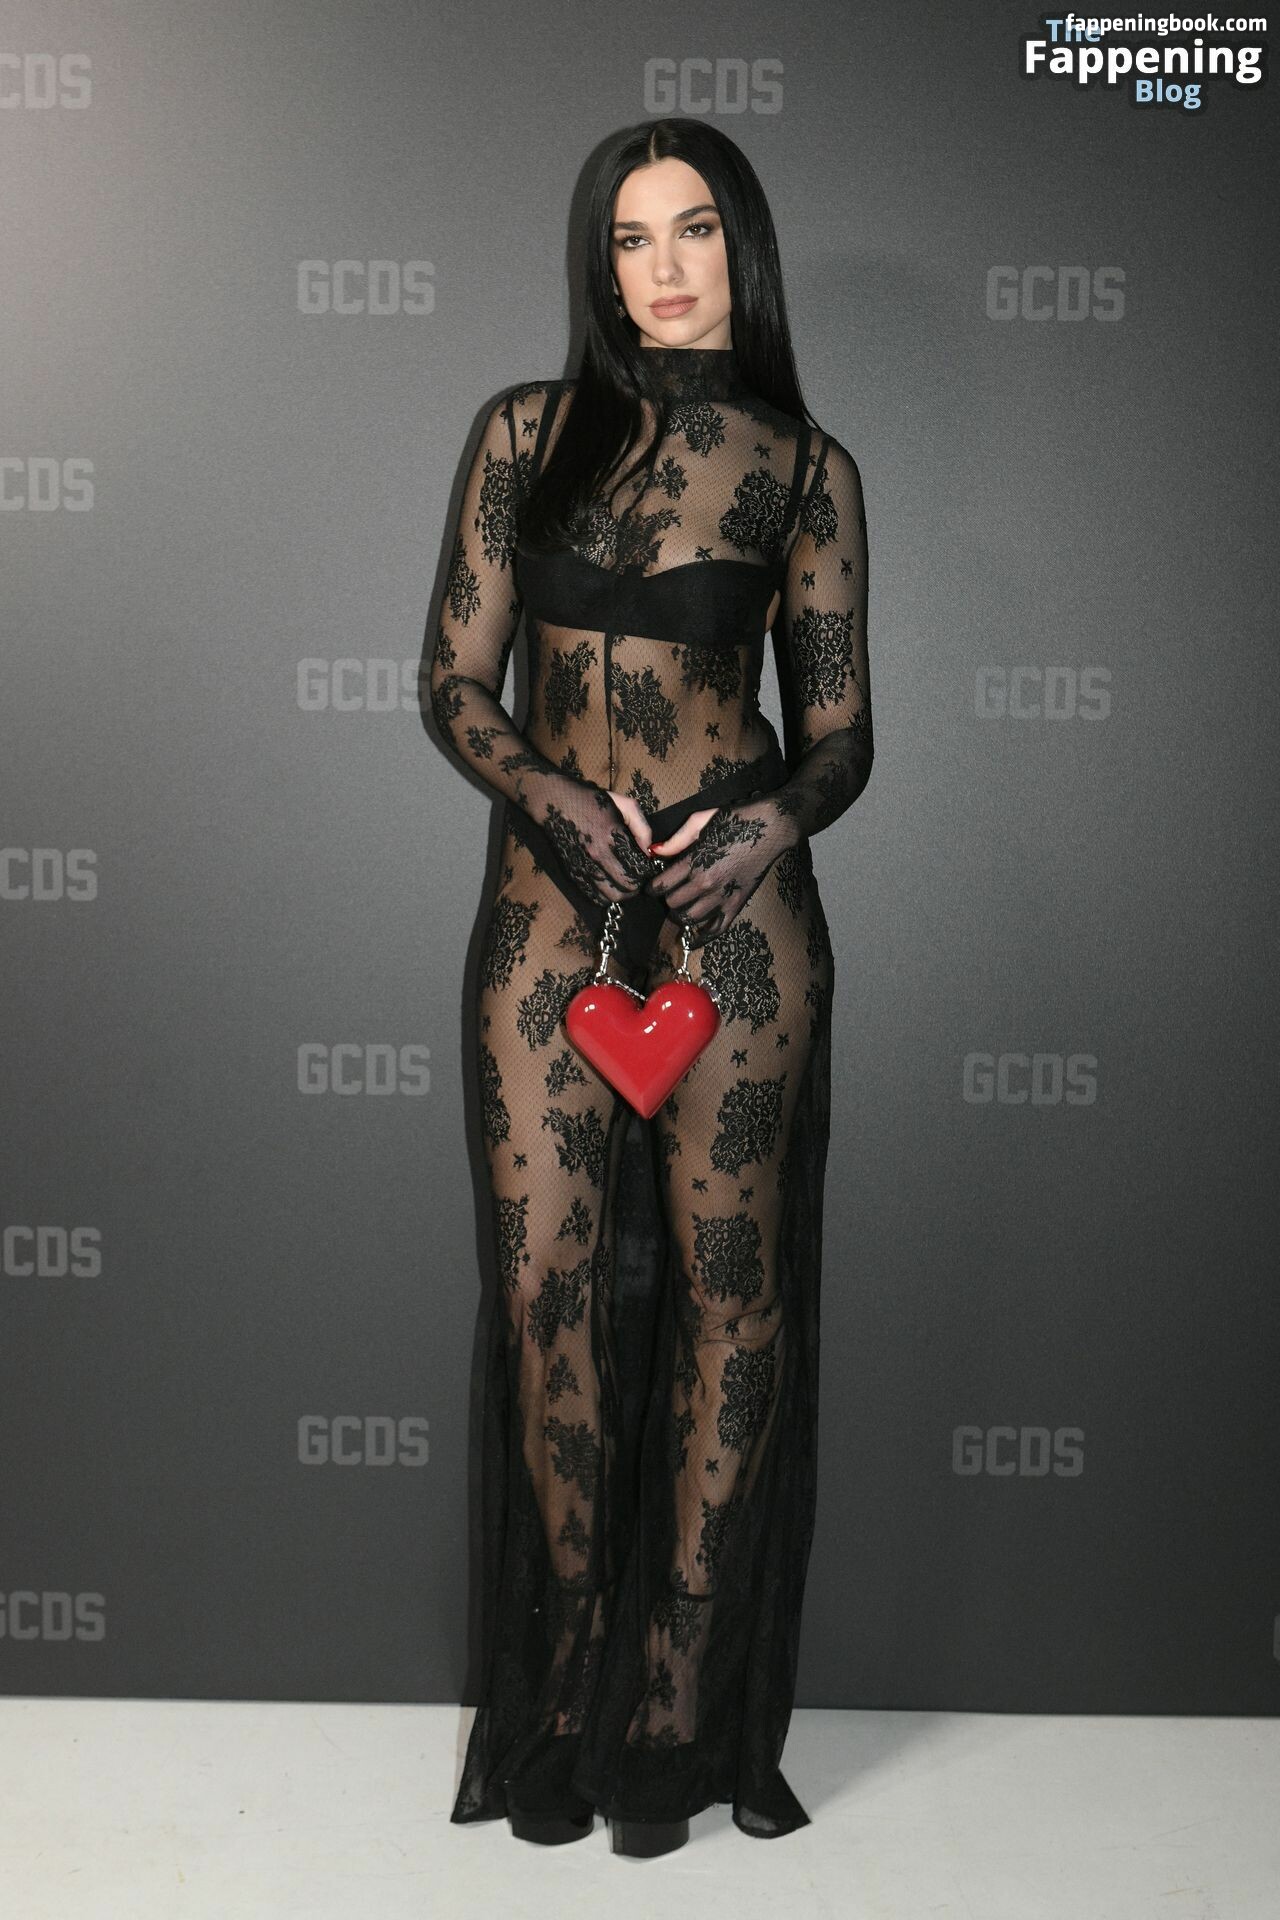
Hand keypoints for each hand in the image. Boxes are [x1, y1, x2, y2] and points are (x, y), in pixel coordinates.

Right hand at [528, 774, 654, 906]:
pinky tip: (609, 885)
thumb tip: (649, 852)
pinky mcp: (573, 872)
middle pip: (628, 885)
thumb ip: (642, 827)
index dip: (647, 870)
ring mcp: (584, 865)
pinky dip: (606, 896)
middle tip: (638, 877)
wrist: (554, 802)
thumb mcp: (623, 804)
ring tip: (625, 884)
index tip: (647, 865)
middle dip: (638, 884)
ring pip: (612, 896)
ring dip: (624, 893)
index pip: (639, 866)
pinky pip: (594, 896)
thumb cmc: (591, 800)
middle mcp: (598, 854)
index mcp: (612, 835)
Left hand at [645, 798, 798, 943]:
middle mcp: (706, 883)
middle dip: (667, 899)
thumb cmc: (735, 820)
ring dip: (681, 916)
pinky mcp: (737, 904)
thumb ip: (676, 840)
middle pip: (673, 904)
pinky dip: (702, 938)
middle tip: (670, 893)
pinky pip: (717, 929)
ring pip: (690, 919)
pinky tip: (694, 939)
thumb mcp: (700, 821)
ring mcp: (722, 896)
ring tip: (681, 909)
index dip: (652, 887)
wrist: (770, 828)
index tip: (652, 887)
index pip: (661, 885)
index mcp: (694, 861)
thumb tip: (654, 851)